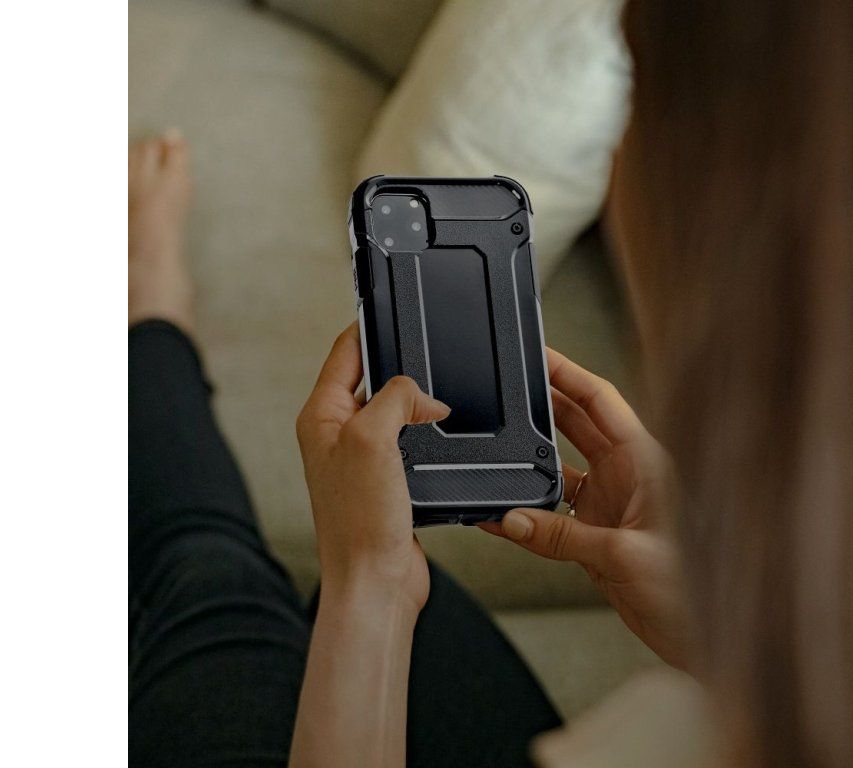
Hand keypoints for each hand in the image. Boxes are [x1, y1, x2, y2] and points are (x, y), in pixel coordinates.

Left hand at [296, 322, 449, 612]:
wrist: (375, 581)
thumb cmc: (359, 521)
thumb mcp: (373, 438)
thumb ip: (395, 398)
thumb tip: (423, 394)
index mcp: (321, 416)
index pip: (344, 352)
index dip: (369, 327)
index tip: (393, 308)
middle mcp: (337, 435)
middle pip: (371, 379)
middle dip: (402, 369)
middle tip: (430, 360)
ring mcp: (362, 459)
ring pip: (395, 411)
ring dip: (417, 405)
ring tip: (439, 401)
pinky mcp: (387, 481)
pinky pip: (409, 442)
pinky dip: (427, 435)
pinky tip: (443, 436)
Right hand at [481, 349, 689, 668]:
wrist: (701, 641)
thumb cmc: (693, 591)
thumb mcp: (625, 556)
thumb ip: (563, 537)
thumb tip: (513, 518)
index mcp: (646, 462)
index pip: (601, 402)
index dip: (570, 374)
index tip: (539, 355)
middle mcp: (628, 477)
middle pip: (576, 426)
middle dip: (542, 405)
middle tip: (507, 388)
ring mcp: (611, 506)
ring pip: (559, 471)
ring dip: (529, 464)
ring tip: (496, 452)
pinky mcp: (597, 537)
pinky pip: (553, 517)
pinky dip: (527, 515)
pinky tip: (502, 513)